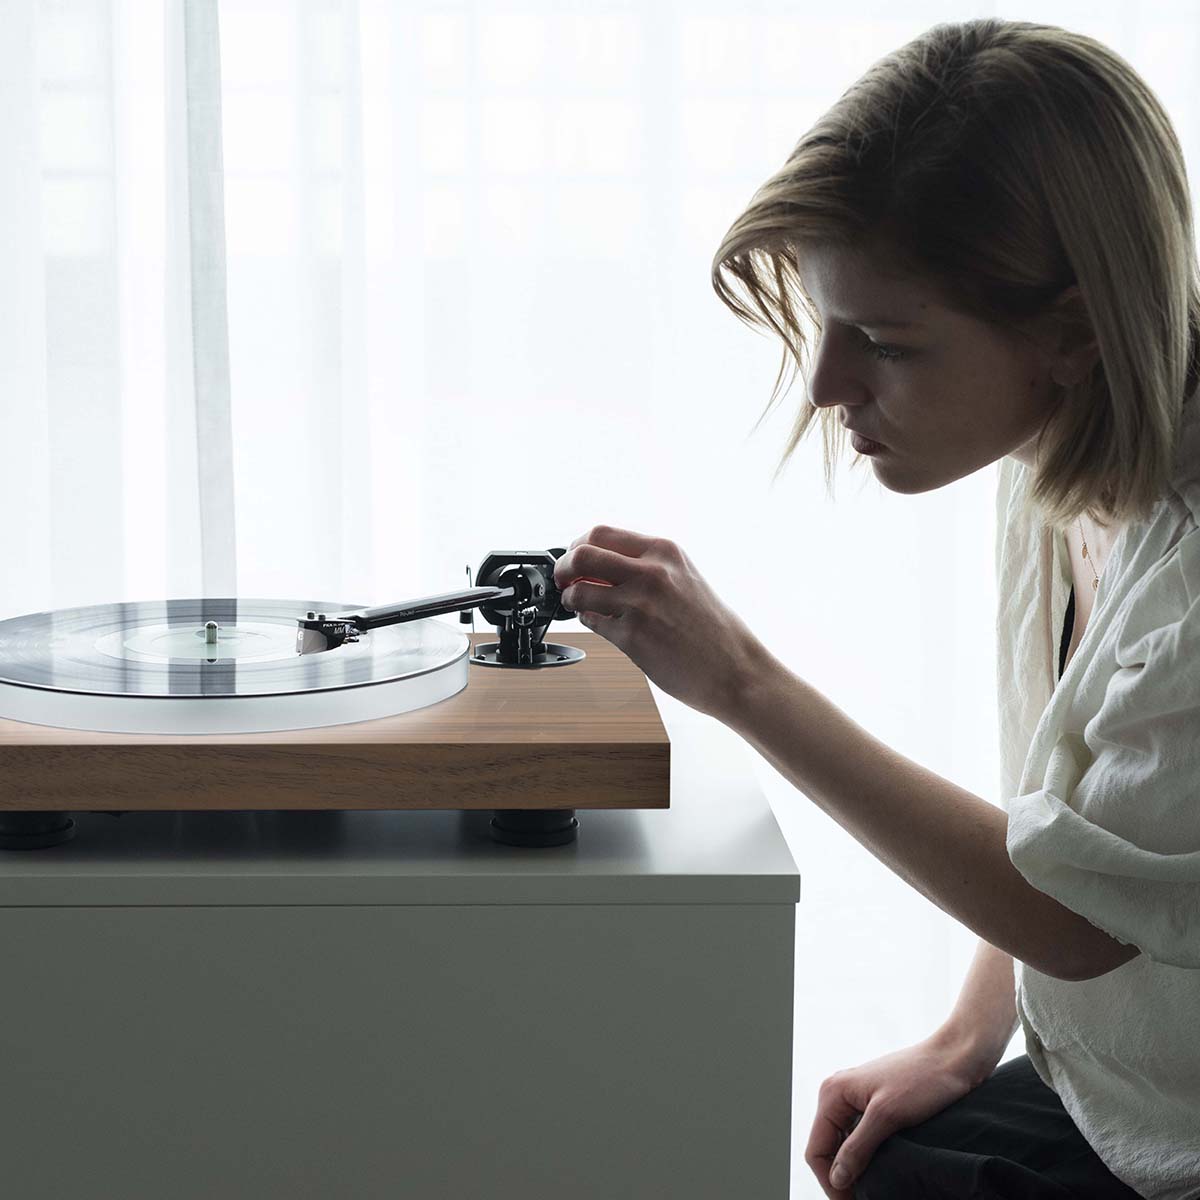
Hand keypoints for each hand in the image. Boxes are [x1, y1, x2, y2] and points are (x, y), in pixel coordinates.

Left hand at [553, 524, 769, 721]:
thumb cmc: (713, 629)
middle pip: (582, 554)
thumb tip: (601, 562)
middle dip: (564, 568)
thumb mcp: (685, 578)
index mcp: (664, 552)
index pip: (600, 533)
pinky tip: (601, 623)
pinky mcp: (633, 637)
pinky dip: (589, 621)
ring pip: (579, 591)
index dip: (578, 546)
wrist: (736, 670)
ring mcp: (640, 604)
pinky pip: (592, 622)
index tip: (575, 559)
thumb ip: (647, 566)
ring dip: (572, 599)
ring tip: (581, 606)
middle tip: (564, 580)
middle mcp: (652, 573)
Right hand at [805, 1030, 995, 1196]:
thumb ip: (858, 1148)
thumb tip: (837, 1179)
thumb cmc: (923, 1079)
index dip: (830, 1182)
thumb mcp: (887, 1116)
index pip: (816, 1149)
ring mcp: (857, 1099)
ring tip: (875, 1191)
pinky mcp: (875, 1104)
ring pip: (844, 1144)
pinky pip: (860, 1137)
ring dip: (855, 1169)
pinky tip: (883, 1170)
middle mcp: (839, 1094)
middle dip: (841, 1177)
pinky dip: (867, 1157)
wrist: (954, 1058)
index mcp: (833, 1093)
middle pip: (827, 1148)